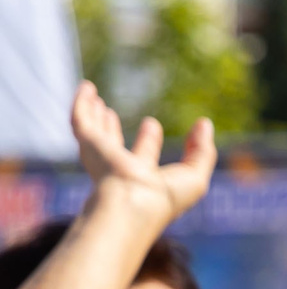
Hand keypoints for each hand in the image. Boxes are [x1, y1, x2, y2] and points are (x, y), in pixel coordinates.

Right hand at [70, 82, 214, 229]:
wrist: (132, 201)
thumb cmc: (165, 195)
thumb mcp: (194, 176)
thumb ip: (202, 150)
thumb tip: (204, 123)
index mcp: (143, 178)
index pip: (144, 155)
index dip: (148, 140)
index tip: (151, 124)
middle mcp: (119, 168)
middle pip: (112, 144)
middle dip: (110, 128)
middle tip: (110, 111)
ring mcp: (101, 157)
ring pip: (94, 131)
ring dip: (93, 114)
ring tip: (94, 95)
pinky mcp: (88, 145)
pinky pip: (80, 119)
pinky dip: (82, 103)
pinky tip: (86, 87)